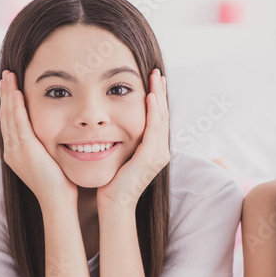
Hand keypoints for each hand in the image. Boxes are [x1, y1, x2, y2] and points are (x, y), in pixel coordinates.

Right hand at [0, 70, 76, 206]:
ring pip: (8, 116)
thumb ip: (44, 145)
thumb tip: (51, 134)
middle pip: (5, 115)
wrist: (57, 202)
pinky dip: (16, 107)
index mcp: (14, 152)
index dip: (8, 102)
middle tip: (6, 75)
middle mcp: (11, 150)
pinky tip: (16, 93)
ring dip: (8, 94)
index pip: (9, 121)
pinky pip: (19, 123)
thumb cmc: (58, 184)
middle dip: (5, 93)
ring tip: (8, 76)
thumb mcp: (47, 160)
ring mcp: (16, 150)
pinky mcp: (25, 150)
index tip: (10, 86)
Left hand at [98, 69, 169, 210]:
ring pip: (161, 118)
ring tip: (155, 78)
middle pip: (163, 115)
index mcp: (155, 150)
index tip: (153, 81)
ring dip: (158, 96)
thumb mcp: (120, 156)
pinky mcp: (151, 157)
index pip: (158, 119)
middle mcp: (161, 151)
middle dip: (160, 92)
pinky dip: (153, 112)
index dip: (157, 99)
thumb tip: (113, 126)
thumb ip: (124, 142)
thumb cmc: (112, 182)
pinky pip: (154, 129)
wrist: (114, 203)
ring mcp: (158, 154)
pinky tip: (150, 97)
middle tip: (157, 73)